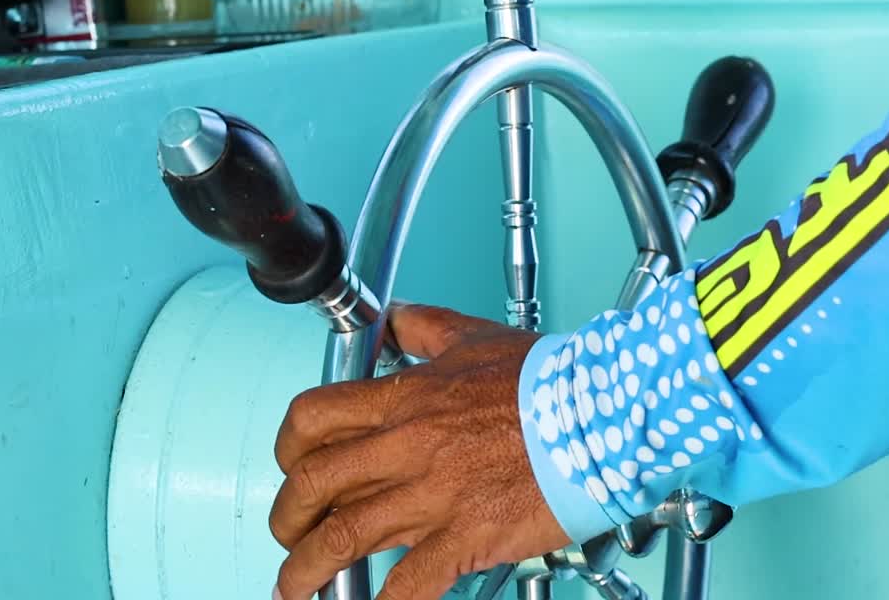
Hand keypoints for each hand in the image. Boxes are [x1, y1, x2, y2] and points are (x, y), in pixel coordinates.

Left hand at [269, 303, 569, 599]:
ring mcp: (432, 494)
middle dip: (287, 514)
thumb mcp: (475, 337)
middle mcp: (407, 446)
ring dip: (307, 569)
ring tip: (295, 588)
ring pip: (342, 536)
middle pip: (313, 482)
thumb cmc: (548, 380)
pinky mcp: (465, 535)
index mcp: (405, 399)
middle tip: (288, 531)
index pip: (314, 417)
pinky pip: (409, 581)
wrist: (602, 414)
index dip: (287, 446)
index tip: (289, 465)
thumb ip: (427, 327)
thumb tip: (397, 316)